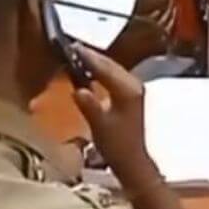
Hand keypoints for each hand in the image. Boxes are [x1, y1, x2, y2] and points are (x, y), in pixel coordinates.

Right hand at [71, 45, 161, 192]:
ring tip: (79, 55)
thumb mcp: (99, 126)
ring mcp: (134, 90)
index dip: (89, 58)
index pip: (105, 68)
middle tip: (74, 47)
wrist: (132, 160)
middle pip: (111, 65)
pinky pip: (115, 77)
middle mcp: (134, 86)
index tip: (73, 47)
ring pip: (114, 70)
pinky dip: (102, 72)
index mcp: (128, 90)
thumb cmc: (117, 145)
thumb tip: (77, 89)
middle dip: (93, 56)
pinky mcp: (131, 96)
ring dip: (97, 63)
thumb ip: (89, 105)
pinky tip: (91, 72)